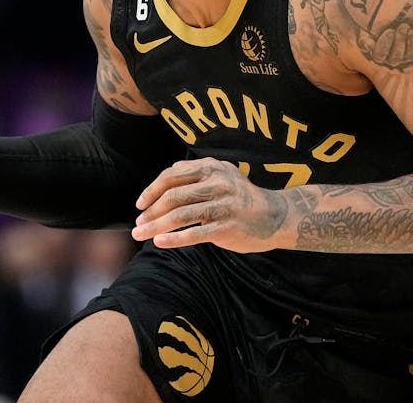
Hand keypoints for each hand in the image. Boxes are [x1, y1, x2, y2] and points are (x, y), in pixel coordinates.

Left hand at [132, 158, 289, 252]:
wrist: (275, 216)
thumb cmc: (242, 197)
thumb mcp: (223, 175)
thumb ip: (197, 173)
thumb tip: (167, 175)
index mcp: (212, 168)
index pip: (172, 176)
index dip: (152, 189)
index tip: (140, 204)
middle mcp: (217, 183)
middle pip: (173, 197)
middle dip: (150, 212)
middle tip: (137, 225)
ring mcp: (223, 206)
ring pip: (180, 216)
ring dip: (155, 226)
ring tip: (140, 235)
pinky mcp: (227, 227)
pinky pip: (195, 234)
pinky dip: (174, 239)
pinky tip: (159, 243)